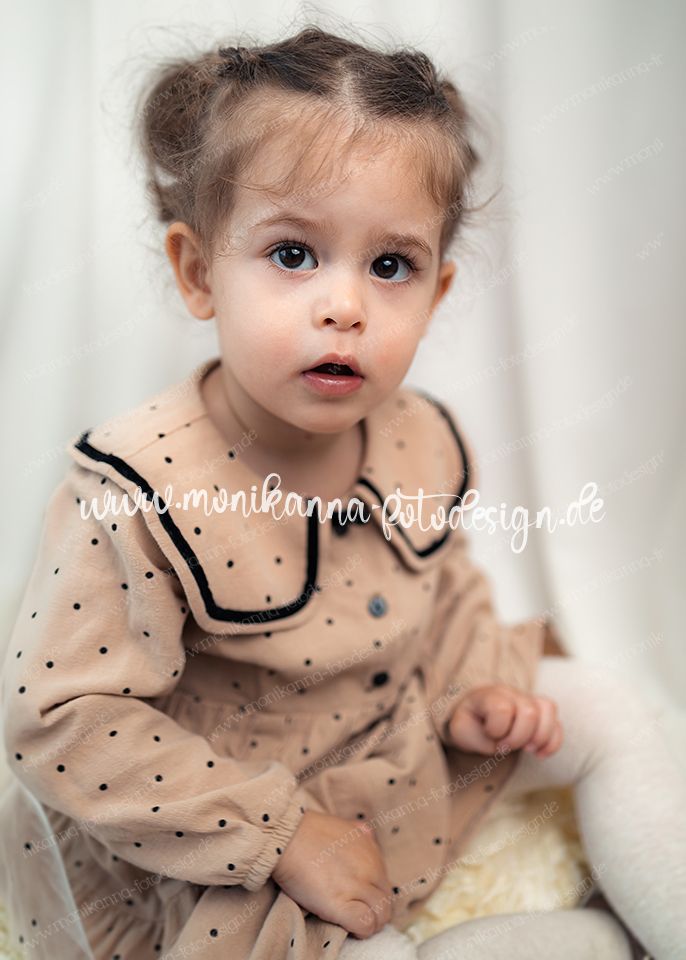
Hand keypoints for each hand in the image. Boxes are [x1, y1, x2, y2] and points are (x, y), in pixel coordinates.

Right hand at [271, 810, 392, 938]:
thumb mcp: (343, 826)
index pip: (385, 883)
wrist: (287, 839)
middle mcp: (371, 868)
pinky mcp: (342, 905)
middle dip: (377, 912)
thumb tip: (367, 833)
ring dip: (372, 924)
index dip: (375, 895)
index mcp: (371, 851)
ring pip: (381, 915)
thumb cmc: (307, 832)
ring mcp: (358, 887)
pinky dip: (362, 930)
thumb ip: (359, 833)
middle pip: (386, 901)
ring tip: (357, 925)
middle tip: (362, 916)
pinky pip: (365, 924)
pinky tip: (351, 928)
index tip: (364, 900)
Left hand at [446, 684, 562, 757]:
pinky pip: (558, 723)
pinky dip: (553, 742)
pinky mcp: (541, 713)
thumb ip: (478, 737)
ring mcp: (528, 700)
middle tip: (505, 747)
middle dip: (519, 738)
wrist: (474, 720)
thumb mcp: (462, 732)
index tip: (491, 737)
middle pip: (529, 712)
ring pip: (549, 710)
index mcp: (489, 695)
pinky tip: (540, 754)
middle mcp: (511, 693)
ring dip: (540, 737)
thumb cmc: (469, 726)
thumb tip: (501, 742)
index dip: (497, 729)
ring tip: (526, 749)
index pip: (503, 709)